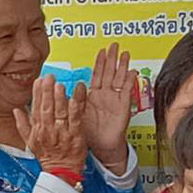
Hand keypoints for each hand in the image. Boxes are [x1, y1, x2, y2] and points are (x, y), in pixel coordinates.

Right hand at [13, 76, 85, 173]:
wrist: (61, 173)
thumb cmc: (47, 157)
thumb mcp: (30, 142)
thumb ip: (22, 125)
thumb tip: (16, 110)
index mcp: (38, 130)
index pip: (35, 108)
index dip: (37, 93)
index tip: (38, 80)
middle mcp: (48, 131)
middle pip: (47, 108)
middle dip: (47, 92)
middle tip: (48, 77)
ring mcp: (62, 133)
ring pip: (60, 113)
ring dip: (59, 98)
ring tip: (59, 85)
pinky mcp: (76, 136)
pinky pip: (75, 121)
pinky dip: (74, 110)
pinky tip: (74, 99)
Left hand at [83, 43, 135, 173]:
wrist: (102, 146)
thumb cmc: (90, 133)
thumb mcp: (77, 115)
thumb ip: (71, 102)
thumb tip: (60, 91)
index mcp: (94, 96)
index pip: (97, 75)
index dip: (99, 63)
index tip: (101, 51)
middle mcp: (106, 96)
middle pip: (109, 73)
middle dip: (112, 59)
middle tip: (115, 45)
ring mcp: (116, 100)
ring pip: (119, 79)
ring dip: (122, 66)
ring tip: (125, 54)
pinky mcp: (123, 107)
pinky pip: (127, 92)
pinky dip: (130, 82)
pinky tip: (132, 72)